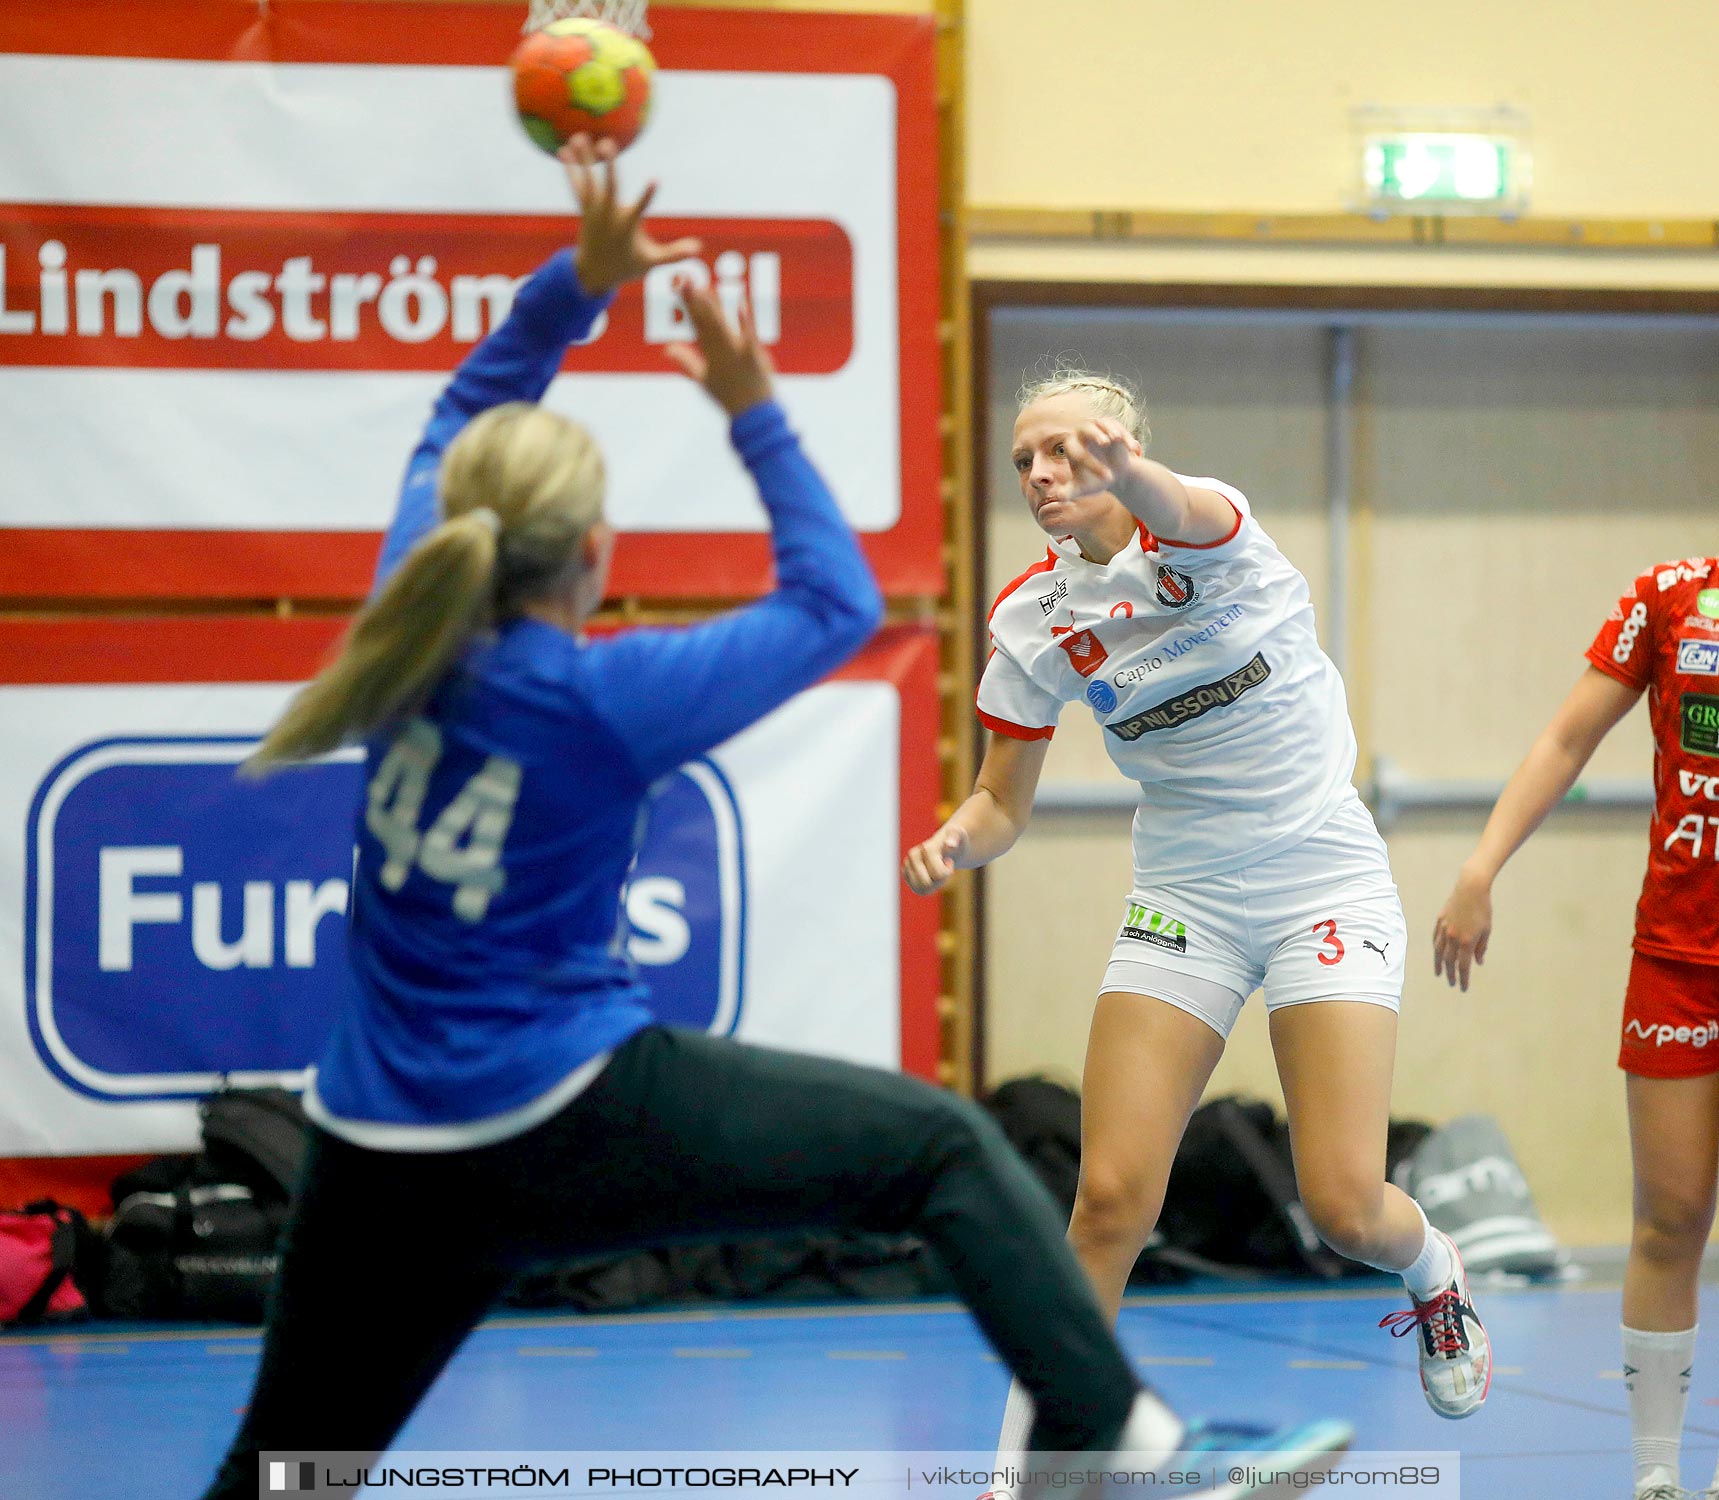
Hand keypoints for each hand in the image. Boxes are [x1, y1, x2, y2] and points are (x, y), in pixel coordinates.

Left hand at [560, 135, 701, 296]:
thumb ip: (674, 253)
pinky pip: (577, 186)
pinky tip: (564, 150)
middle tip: (607, 144)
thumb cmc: (628, 266)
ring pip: (589, 182)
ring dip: (584, 160)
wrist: (594, 274)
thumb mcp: (651, 262)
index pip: (639, 210)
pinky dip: (571, 169)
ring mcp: (594, 212)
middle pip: (608, 188)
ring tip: (579, 136)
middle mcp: (607, 217)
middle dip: (609, 166)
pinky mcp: (584, 209)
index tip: (656, 180)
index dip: (647, 196)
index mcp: (626, 228)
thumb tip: (698, 248)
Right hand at [662, 281, 774, 416]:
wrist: (752, 414)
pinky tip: (742, 303)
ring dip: (713, 305)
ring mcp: (737, 352)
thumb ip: (685, 363)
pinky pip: (749, 335)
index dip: (686, 304)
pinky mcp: (754, 355)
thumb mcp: (703, 381)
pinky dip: (745, 321)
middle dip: (695, 299)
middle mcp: (720, 351)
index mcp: (708, 354)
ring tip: (703, 286)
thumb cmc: (728, 397)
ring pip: (722, 325)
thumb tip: (667, 349)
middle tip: (685, 278)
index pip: (695, 323)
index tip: (678, 285)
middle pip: (705, 320)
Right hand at [902, 825, 968, 895]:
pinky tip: (932, 877)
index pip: (937, 874)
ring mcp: (907, 864)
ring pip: (920, 889)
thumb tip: (950, 844)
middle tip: (943, 869)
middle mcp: (912, 855)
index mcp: (925, 848)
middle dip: (938, 881)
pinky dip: (927, 888)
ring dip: (933, 885)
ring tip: (938, 873)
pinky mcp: (906, 873)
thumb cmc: (955, 840)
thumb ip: (956, 837)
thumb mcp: (960, 835)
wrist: (948, 844)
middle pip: (926, 884)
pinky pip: (918, 890)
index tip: (949, 861)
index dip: (947, 872)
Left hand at [1062, 418, 1142, 499]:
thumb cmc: (1093, 481)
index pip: (1079, 453)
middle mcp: (1082, 433)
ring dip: (1110, 430)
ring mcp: (1098, 427)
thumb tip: (1059, 497)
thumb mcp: (1080, 489)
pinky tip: (1133, 449)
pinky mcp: (1113, 426)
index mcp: (1071, 447)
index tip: (1107, 477)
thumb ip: (1068, 493)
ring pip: (1103, 424)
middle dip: (1095, 435)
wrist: (1111, 475)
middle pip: (1086, 429)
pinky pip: (1118, 427)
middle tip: (1105, 443)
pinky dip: (1126, 437)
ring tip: (1117, 438)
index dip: (1093, 464)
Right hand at [1433, 866, 1493, 990]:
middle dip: (1450, 974)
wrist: (1471, 888)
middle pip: (1449, 961)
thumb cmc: (1483, 909)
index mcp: (1467, 941)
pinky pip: (1436, 938)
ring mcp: (1444, 929)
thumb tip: (1478, 962)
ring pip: (1438, 951)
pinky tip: (1437, 953)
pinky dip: (1436, 948)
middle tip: (1452, 983)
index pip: (1463, 966)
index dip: (1463, 978)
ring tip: (1439, 972)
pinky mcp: (1440, 921)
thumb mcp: (1486, 930)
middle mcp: (1453, 937)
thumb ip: (1481, 948)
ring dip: (1439, 964)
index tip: (1463, 988)